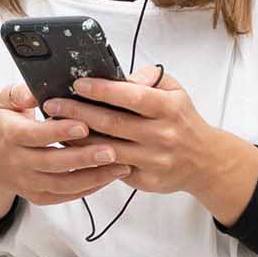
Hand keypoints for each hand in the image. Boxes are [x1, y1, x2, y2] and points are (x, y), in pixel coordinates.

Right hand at [0, 82, 127, 222]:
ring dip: (93, 177)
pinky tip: (108, 177)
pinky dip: (89, 188)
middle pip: (54, 163)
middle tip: (111, 151)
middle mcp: (19, 162)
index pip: (37, 135)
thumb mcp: (5, 103)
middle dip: (84, 158)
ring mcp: (29, 182)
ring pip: (63, 184)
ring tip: (120, 166)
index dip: (60, 132)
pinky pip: (66, 195)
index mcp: (12, 135)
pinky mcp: (39, 196)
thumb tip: (35, 91)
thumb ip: (20, 93)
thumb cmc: (5, 127)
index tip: (84, 126)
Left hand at [52, 69, 257, 225]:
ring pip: (106, 149)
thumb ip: (148, 79)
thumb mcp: (174, 91)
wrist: (204, 161)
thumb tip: (120, 76)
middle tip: (52, 104)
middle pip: (112, 123)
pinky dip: (89, 158)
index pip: (131, 96)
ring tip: (54, 125)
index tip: (77, 84)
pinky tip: (71, 147)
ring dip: (77, 138)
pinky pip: (110, 169)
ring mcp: (154, 160)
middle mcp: (162, 135)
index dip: (102, 90)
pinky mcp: (146, 180)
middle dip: (78, 112)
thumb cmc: (182, 119)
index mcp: (169, 108)